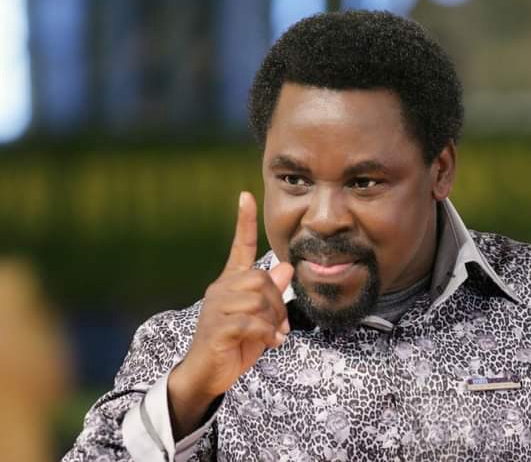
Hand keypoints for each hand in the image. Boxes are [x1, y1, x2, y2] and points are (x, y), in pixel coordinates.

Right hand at [168, 192, 292, 437]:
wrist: (206, 374)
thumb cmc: (234, 343)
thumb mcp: (258, 317)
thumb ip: (271, 293)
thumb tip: (286, 267)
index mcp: (230, 282)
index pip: (240, 246)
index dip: (244, 222)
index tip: (246, 195)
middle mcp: (221, 289)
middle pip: (260, 278)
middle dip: (277, 302)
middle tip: (281, 324)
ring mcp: (216, 308)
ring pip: (257, 300)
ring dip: (273, 320)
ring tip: (273, 335)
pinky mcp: (217, 329)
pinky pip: (249, 322)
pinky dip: (266, 333)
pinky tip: (270, 343)